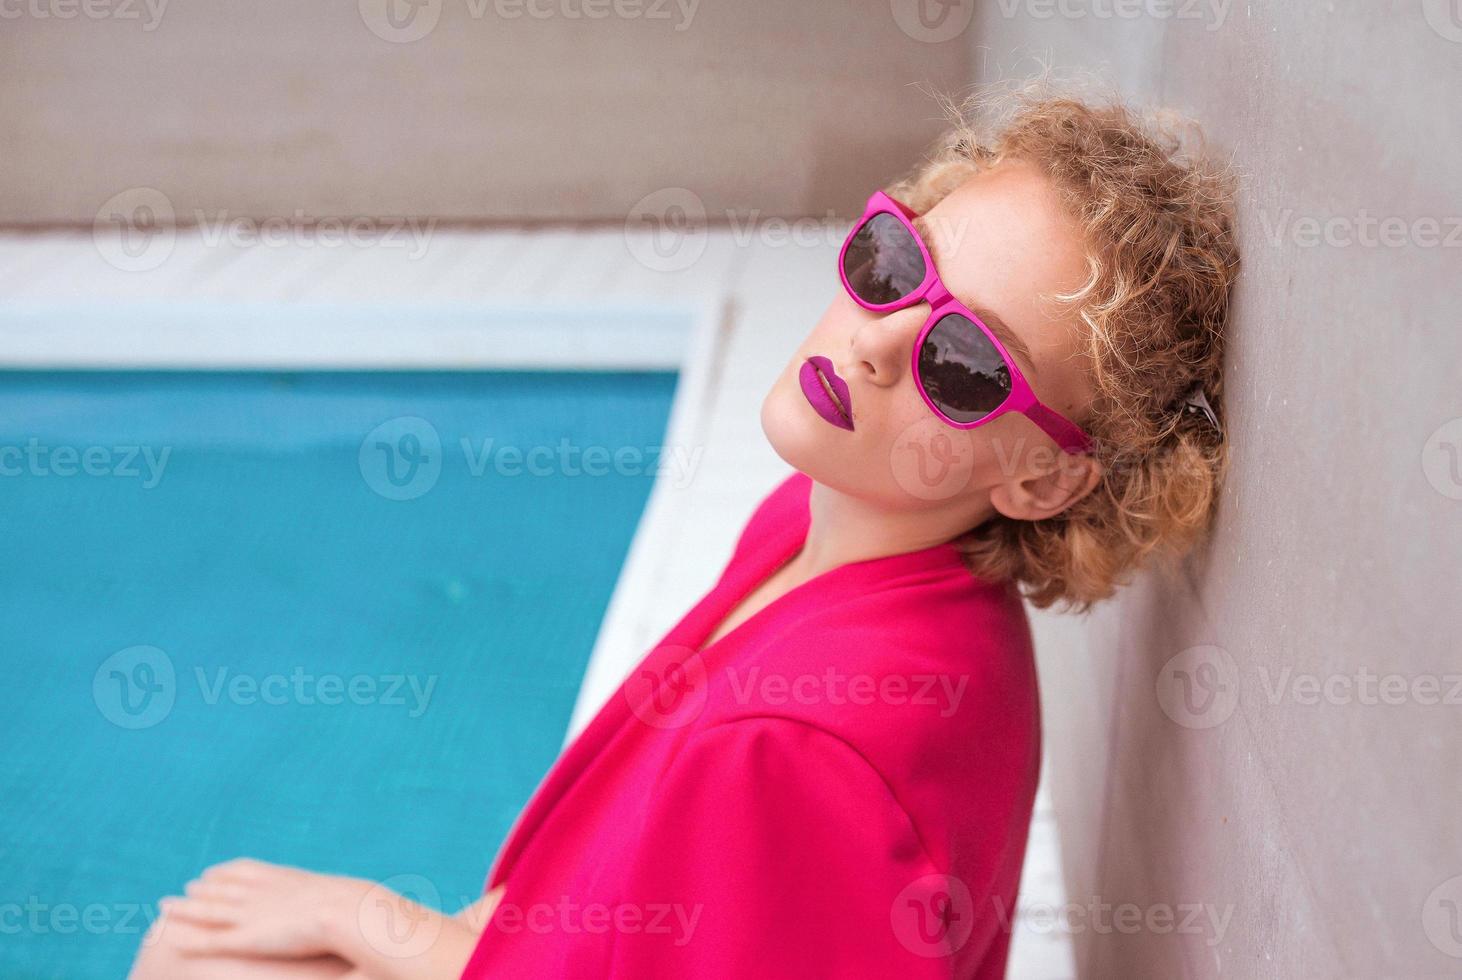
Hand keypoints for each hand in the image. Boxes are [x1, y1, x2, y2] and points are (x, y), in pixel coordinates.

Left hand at [158, 857, 365, 959]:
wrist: (345, 910)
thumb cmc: (354, 908)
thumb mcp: (346, 899)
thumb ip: (338, 901)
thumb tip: (354, 906)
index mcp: (283, 879)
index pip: (247, 870)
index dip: (228, 871)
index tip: (214, 871)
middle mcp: (260, 892)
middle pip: (223, 887)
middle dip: (204, 887)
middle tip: (188, 885)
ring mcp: (250, 914)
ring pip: (207, 910)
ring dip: (184, 908)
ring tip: (165, 904)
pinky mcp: (244, 938)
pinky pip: (206, 938)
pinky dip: (185, 935)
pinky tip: (167, 934)